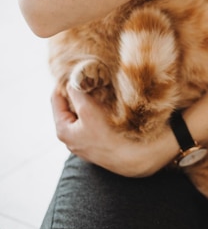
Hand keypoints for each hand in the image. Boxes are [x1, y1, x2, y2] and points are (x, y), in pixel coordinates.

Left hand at [51, 85, 176, 176]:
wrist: (130, 157)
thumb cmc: (107, 135)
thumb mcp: (88, 110)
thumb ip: (77, 93)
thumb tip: (72, 81)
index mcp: (63, 130)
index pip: (56, 98)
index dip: (63, 83)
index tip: (75, 71)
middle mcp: (70, 137)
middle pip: (68, 106)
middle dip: (77, 91)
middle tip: (88, 77)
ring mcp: (82, 141)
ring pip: (80, 113)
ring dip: (87, 100)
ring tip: (98, 88)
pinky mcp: (95, 142)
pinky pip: (90, 121)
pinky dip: (95, 110)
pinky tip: (105, 104)